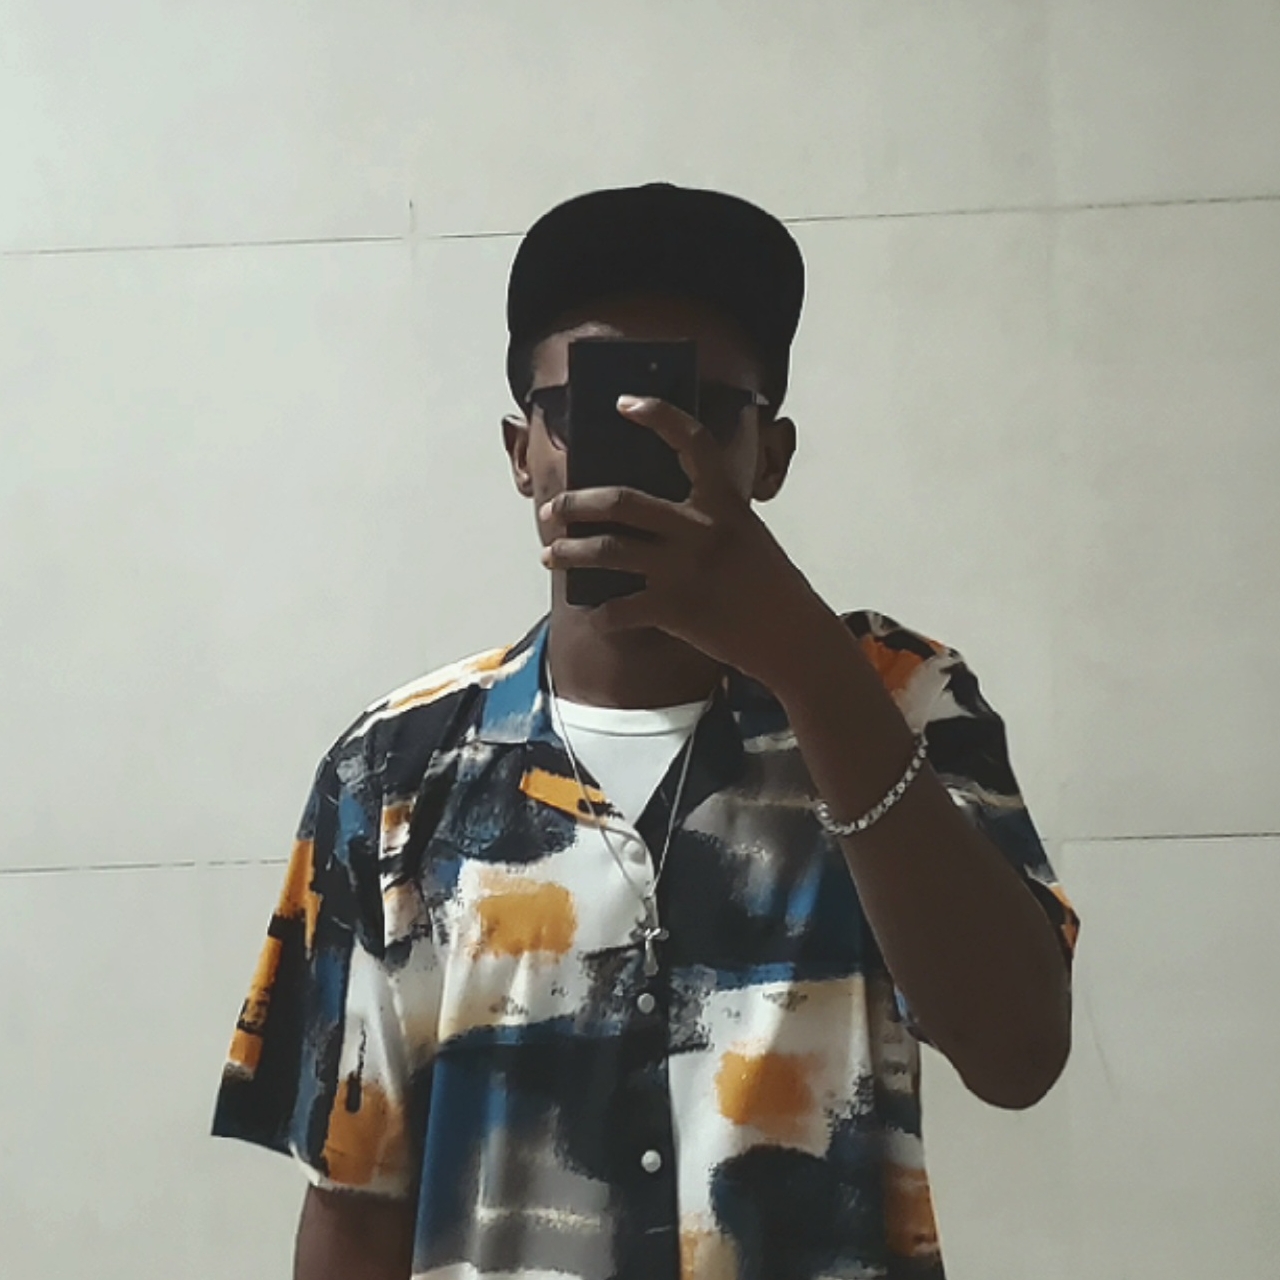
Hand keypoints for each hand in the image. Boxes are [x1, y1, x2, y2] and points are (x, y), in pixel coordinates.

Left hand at [539, 394, 833, 686]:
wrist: (792, 636)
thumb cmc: (767, 584)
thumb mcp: (745, 534)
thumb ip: (705, 517)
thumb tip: (640, 515)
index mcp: (724, 502)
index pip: (692, 441)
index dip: (658, 416)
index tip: (624, 403)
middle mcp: (702, 529)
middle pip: (621, 501)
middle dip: (577, 503)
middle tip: (554, 509)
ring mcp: (685, 569)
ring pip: (607, 551)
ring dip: (569, 552)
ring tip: (549, 554)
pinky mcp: (675, 609)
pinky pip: (619, 608)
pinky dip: (601, 613)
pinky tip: (594, 613)